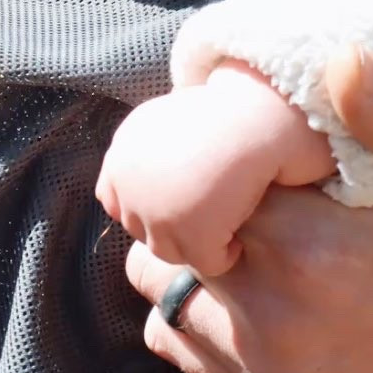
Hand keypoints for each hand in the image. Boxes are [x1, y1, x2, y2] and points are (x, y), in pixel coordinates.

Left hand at [96, 63, 332, 275]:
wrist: (255, 114)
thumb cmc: (226, 111)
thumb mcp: (169, 121)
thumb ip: (152, 154)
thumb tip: (158, 185)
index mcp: (121, 155)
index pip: (117, 201)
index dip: (155, 204)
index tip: (188, 195)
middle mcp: (128, 184)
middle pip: (143, 230)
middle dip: (174, 224)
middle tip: (211, 207)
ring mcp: (155, 214)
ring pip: (173, 251)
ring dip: (201, 240)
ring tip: (229, 217)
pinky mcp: (190, 235)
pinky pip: (209, 261)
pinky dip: (229, 251)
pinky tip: (244, 227)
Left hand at [126, 48, 372, 372]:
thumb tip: (337, 59)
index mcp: (314, 248)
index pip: (201, 173)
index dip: (222, 145)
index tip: (264, 139)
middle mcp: (274, 317)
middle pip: (169, 226)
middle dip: (197, 192)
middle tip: (257, 179)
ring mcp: (266, 367)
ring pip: (156, 283)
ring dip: (186, 246)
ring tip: (251, 224)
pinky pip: (176, 339)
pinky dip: (192, 303)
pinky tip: (249, 273)